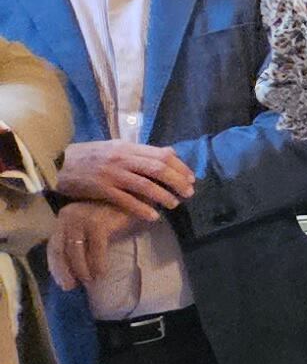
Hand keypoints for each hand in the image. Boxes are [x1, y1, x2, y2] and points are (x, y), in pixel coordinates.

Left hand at [47, 199, 119, 292]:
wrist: (137, 197)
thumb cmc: (116, 214)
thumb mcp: (93, 226)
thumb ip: (82, 239)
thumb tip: (75, 267)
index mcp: (65, 217)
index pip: (54, 246)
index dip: (57, 267)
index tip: (63, 283)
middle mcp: (69, 216)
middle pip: (60, 249)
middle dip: (65, 271)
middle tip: (71, 287)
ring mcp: (82, 217)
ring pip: (76, 250)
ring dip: (82, 269)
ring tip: (90, 280)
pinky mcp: (98, 221)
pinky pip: (95, 248)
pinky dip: (97, 263)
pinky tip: (101, 273)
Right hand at [53, 136, 191, 217]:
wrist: (58, 164)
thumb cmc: (90, 156)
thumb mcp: (116, 147)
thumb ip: (141, 152)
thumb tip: (170, 153)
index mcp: (128, 147)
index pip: (162, 154)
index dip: (180, 167)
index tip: (191, 178)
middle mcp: (122, 158)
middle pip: (157, 169)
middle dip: (177, 181)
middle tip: (188, 193)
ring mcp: (112, 174)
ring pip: (145, 185)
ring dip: (163, 196)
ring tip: (174, 205)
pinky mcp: (101, 189)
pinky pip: (126, 200)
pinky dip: (141, 208)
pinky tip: (153, 216)